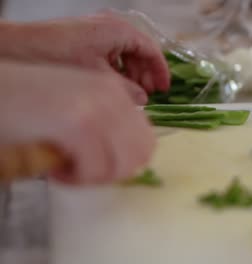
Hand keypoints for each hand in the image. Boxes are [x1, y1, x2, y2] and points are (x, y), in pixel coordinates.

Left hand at [0, 12, 169, 103]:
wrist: (21, 46)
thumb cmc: (61, 57)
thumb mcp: (99, 76)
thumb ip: (126, 89)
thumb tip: (142, 99)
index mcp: (120, 30)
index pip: (151, 49)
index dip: (160, 70)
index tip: (165, 88)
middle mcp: (112, 26)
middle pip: (140, 51)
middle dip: (145, 73)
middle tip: (149, 94)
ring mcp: (99, 30)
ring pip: (126, 53)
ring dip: (132, 73)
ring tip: (133, 92)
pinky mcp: (88, 37)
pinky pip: (112, 53)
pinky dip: (117, 69)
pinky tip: (115, 84)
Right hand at [0, 62, 154, 184]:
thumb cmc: (28, 102)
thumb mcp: (77, 105)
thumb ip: (106, 125)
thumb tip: (128, 161)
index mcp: (116, 92)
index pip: (146, 139)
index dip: (126, 161)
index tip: (100, 165)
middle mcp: (113, 97)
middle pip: (141, 155)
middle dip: (115, 172)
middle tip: (85, 173)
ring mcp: (98, 110)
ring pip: (121, 166)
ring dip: (94, 178)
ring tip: (67, 171)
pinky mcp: (77, 125)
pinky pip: (94, 170)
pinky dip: (75, 180)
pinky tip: (55, 172)